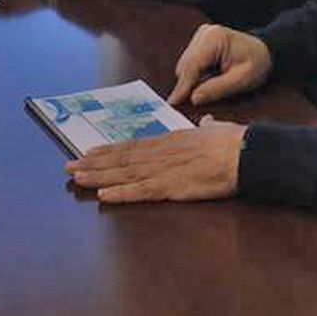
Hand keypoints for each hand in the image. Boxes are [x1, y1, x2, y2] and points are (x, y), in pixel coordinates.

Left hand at [66, 117, 246, 202]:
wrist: (247, 153)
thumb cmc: (235, 141)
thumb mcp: (217, 129)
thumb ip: (208, 126)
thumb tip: (207, 120)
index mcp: (171, 140)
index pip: (133, 145)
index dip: (109, 151)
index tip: (88, 153)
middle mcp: (163, 152)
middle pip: (123, 158)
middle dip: (94, 163)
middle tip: (69, 166)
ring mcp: (166, 169)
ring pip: (126, 172)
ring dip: (99, 176)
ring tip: (76, 178)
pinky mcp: (174, 186)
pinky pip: (142, 191)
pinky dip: (121, 193)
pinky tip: (103, 195)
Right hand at [168, 24, 272, 107]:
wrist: (265, 51)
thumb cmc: (257, 63)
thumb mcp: (241, 80)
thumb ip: (217, 89)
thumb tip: (193, 98)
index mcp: (214, 38)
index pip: (192, 65)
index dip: (182, 86)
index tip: (173, 102)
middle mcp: (204, 33)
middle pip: (185, 65)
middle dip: (191, 84)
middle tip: (206, 96)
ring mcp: (201, 35)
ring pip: (185, 65)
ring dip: (195, 79)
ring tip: (216, 82)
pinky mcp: (200, 42)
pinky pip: (190, 63)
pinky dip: (198, 74)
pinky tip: (212, 76)